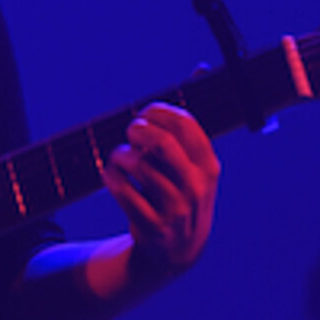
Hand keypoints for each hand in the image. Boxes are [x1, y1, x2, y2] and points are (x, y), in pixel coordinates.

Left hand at [101, 103, 219, 281]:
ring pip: (137, 166)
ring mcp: (174, 209)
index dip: (159, 112)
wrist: (177, 251)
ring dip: (120, 155)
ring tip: (119, 157)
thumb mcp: (196, 164)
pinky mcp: (151, 226)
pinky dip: (111, 177)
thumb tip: (201, 68)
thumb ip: (191, 121)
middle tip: (130, 131)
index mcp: (209, 167)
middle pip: (160, 143)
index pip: (186, 124)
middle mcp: (195, 187)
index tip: (145, 113)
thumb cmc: (182, 194)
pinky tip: (111, 174)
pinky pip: (122, 191)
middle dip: (138, 130)